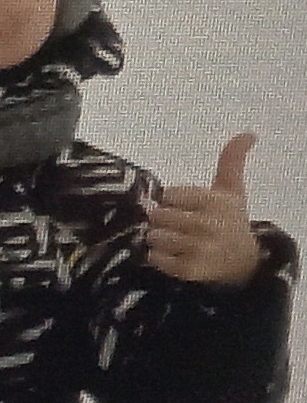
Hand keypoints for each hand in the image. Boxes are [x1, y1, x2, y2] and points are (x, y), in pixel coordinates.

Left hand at [145, 134, 263, 287]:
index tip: (185, 207)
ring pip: (154, 236)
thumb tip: (249, 133)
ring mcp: (199, 249)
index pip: (168, 195)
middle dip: (163, 220)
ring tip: (177, 240)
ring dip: (159, 238)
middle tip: (180, 225)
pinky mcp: (189, 269)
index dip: (172, 201)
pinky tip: (175, 255)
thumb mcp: (232, 190)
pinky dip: (158, 257)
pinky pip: (155, 258)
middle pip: (158, 215)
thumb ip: (232, 160)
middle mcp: (208, 225)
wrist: (243, 261)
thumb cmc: (229, 219)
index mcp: (215, 202)